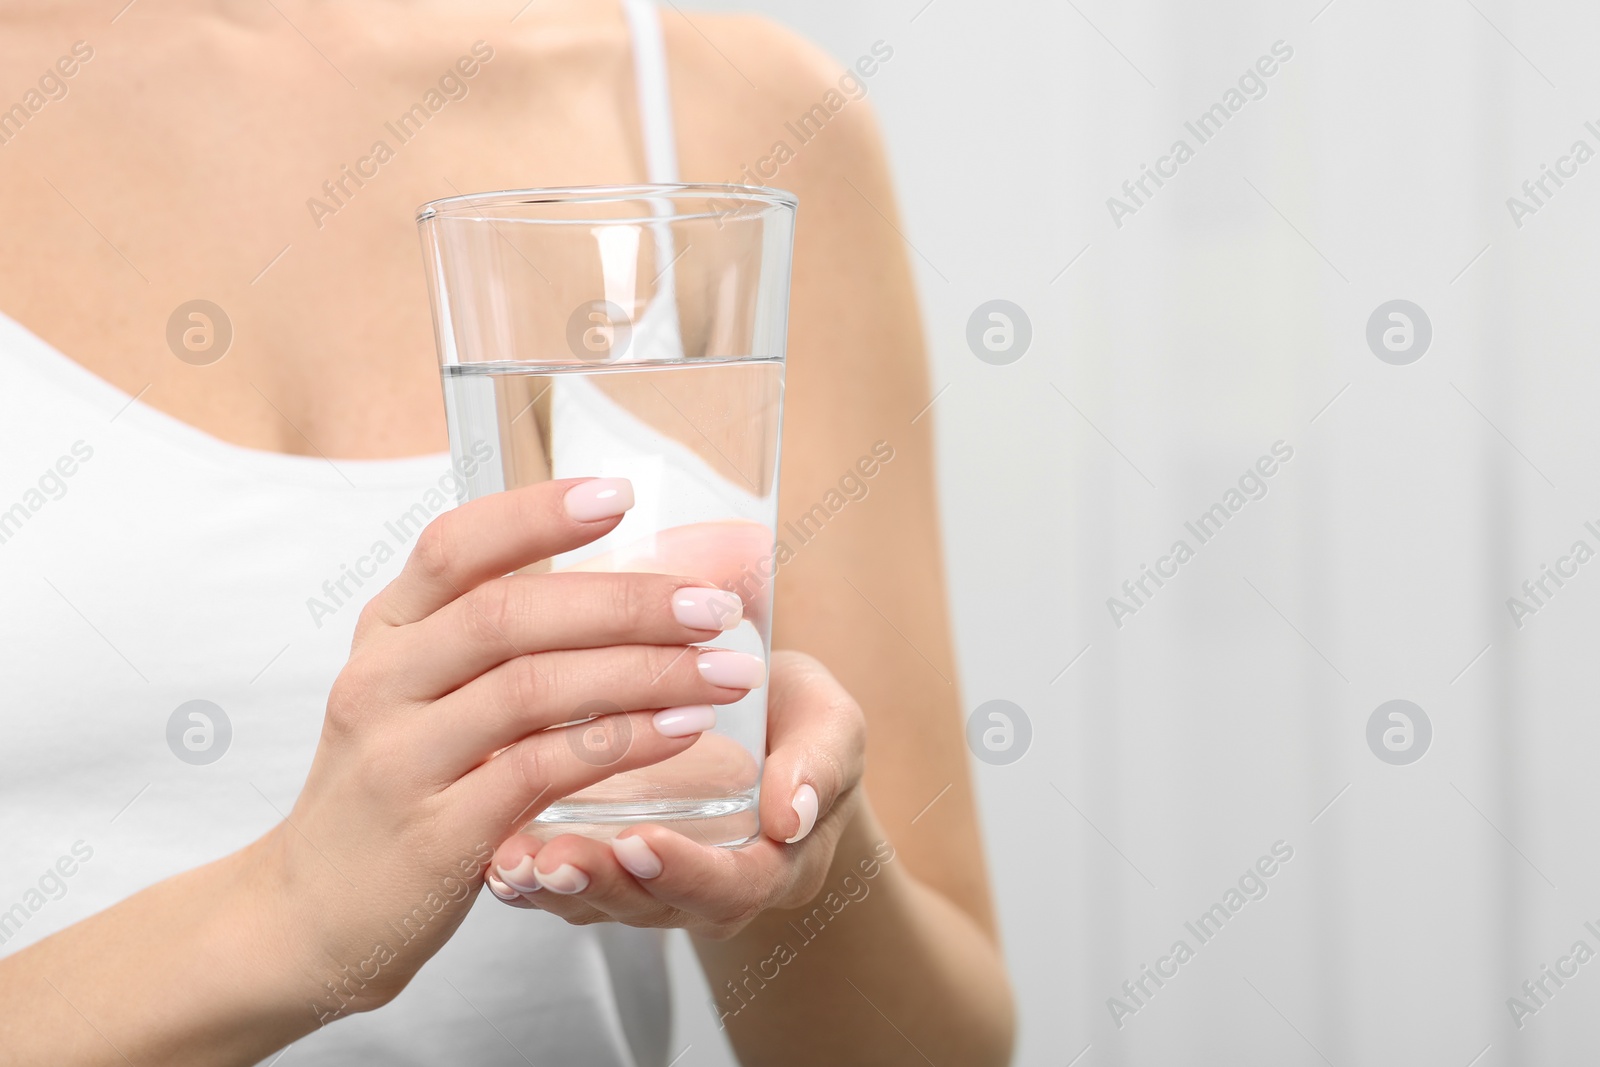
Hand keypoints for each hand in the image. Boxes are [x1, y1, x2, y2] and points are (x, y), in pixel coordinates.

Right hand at [244, 478, 763, 1021]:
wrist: (314, 912)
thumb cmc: (396, 786)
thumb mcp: (417, 693)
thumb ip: (491, 638)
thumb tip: (616, 580)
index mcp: (386, 632)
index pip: (454, 546)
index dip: (536, 512)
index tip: (618, 494)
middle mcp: (383, 682)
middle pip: (510, 613)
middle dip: (626, 601)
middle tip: (713, 607)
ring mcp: (403, 758)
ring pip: (533, 688)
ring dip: (644, 673)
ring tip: (723, 671)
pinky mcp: (436, 833)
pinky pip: (543, 769)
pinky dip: (623, 743)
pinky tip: (681, 731)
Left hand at [482, 650, 866, 939]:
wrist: (770, 729)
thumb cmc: (799, 727)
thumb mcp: (831, 730)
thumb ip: (819, 765)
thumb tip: (791, 812)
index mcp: (767, 866)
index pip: (729, 886)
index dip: (685, 871)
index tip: (643, 839)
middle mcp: (701, 890)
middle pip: (650, 906)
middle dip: (601, 884)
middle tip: (555, 858)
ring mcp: (647, 884)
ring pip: (597, 901)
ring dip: (551, 884)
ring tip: (511, 860)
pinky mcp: (603, 862)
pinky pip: (563, 880)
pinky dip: (525, 874)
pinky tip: (492, 856)